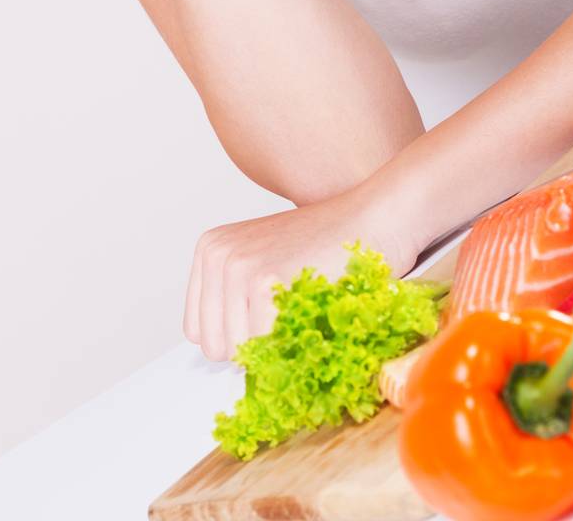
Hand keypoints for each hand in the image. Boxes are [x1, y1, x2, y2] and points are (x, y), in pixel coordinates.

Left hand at [183, 180, 423, 362]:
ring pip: (239, 352)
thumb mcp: (265, 259)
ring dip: (275, 346)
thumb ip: (235, 299)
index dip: (237, 337)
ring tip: (303, 308)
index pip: (198, 330)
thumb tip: (220, 355)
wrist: (375, 218)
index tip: (268, 320)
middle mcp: (217, 254)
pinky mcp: (265, 283)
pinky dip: (293, 343)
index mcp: (210, 249)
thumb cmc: (327, 246)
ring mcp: (239, 267)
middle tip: (291, 315)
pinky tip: (314, 310)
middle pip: (215, 345)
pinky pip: (266, 347)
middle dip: (254, 346)